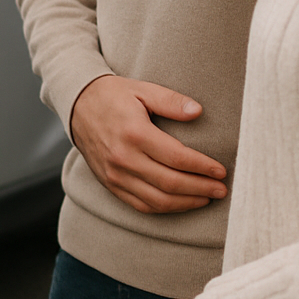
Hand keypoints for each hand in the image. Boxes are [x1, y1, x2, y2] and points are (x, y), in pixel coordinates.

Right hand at [69, 75, 226, 213]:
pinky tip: (180, 203)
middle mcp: (123, 157)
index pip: (177, 157)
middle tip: (222, 189)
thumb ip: (171, 101)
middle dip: (201, 188)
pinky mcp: (110, 184)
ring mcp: (115, 174)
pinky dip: (164, 208)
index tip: (221, 170)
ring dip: (186, 203)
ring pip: (157, 200)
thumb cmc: (114, 95)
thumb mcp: (143, 89)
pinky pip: (140, 205)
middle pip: (170, 183)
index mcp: (134, 133)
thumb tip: (198, 111)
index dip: (203, 167)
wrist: (77, 105)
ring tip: (206, 198)